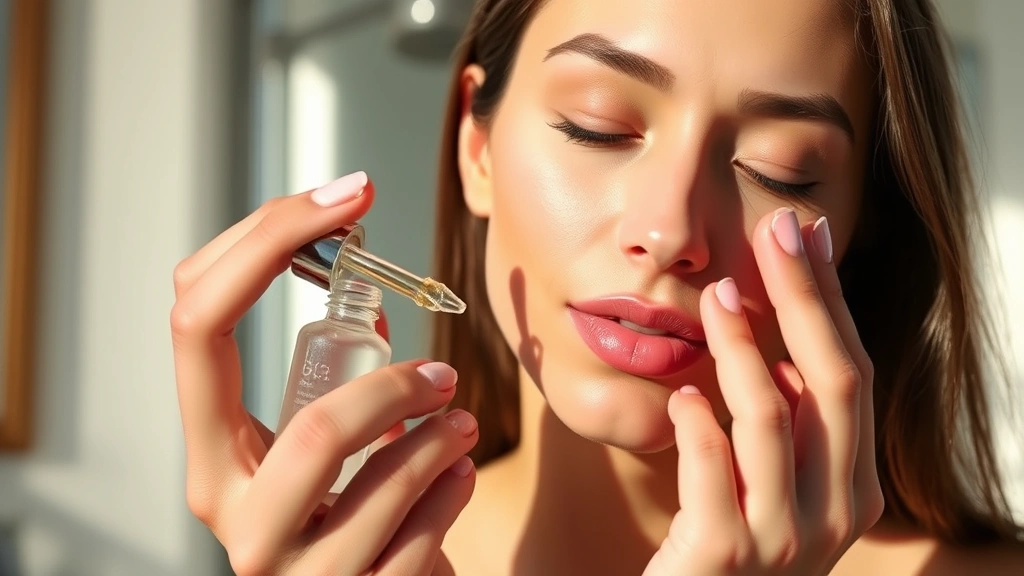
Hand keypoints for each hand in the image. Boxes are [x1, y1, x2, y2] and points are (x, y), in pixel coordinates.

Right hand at [171, 172, 476, 575]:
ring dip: (440, 439)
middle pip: (313, 429)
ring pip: (379, 484)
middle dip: (392, 387)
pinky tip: (456, 478)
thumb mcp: (316, 449)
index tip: (349, 197)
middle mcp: (234, 519)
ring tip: (463, 422)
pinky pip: (418, 539)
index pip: (196, 325)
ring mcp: (292, 574)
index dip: (269, 239)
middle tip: (442, 371)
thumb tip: (372, 310)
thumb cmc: (341, 519)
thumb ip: (331, 379)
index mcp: (212, 457)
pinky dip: (450, 492)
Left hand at [645, 208, 883, 575]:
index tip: (806, 236)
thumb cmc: (728, 546)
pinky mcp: (723, 559)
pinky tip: (682, 396)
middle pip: (832, 382)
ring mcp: (784, 541)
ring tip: (714, 297)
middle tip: (773, 231)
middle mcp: (834, 514)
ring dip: (743, 347)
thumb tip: (788, 356)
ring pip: (772, 418)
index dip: (829, 301)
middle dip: (805, 297)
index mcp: (852, 488)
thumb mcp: (774, 488)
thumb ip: (789, 430)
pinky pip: (713, 474)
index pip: (851, 374)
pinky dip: (699, 426)